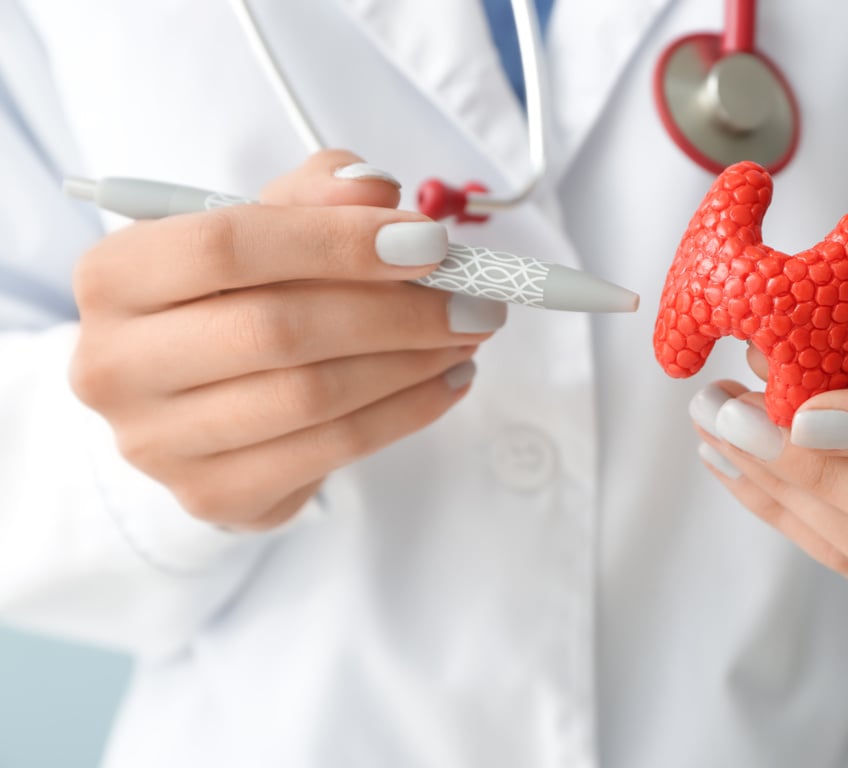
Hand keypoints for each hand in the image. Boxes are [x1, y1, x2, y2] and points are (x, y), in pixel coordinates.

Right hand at [70, 150, 505, 530]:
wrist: (192, 400)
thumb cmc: (233, 298)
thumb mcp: (263, 227)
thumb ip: (314, 196)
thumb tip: (374, 189)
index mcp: (115, 276)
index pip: (226, 246)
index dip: (337, 242)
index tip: (428, 242)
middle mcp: (117, 363)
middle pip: (276, 330)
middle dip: (396, 312)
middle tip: (473, 299)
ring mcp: (158, 442)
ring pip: (311, 397)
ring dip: (411, 363)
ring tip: (467, 336)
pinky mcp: (212, 495)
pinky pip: (331, 451)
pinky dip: (406, 413)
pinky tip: (445, 381)